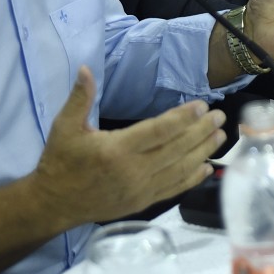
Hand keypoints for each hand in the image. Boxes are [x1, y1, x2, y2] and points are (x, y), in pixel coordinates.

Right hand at [33, 67, 225, 223]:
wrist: (53, 204)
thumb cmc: (60, 162)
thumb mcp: (64, 127)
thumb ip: (79, 98)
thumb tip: (86, 68)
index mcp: (116, 151)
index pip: (158, 132)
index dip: (182, 118)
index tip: (202, 106)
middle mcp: (133, 172)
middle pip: (175, 149)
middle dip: (200, 132)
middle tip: (220, 116)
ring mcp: (140, 190)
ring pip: (179, 170)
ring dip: (202, 152)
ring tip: (220, 136)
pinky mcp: (142, 202)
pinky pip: (173, 189)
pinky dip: (192, 178)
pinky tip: (207, 167)